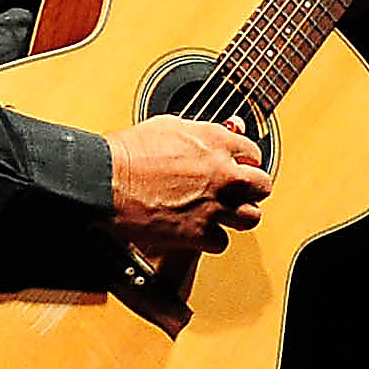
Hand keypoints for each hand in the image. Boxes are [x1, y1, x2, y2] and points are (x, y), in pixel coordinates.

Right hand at [105, 114, 270, 255]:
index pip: (253, 153)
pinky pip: (222, 242)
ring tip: (223, 214)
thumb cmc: (128, 153)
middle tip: (235, 191)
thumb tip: (215, 133)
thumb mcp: (169, 126)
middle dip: (250, 189)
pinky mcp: (200, 233)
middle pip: (262, 185)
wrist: (106, 181)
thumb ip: (201, 132)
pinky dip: (210, 240)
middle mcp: (223, 174)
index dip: (243, 162)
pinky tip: (198, 230)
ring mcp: (215, 205)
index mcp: (217, 142)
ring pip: (252, 217)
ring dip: (238, 216)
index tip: (234, 167)